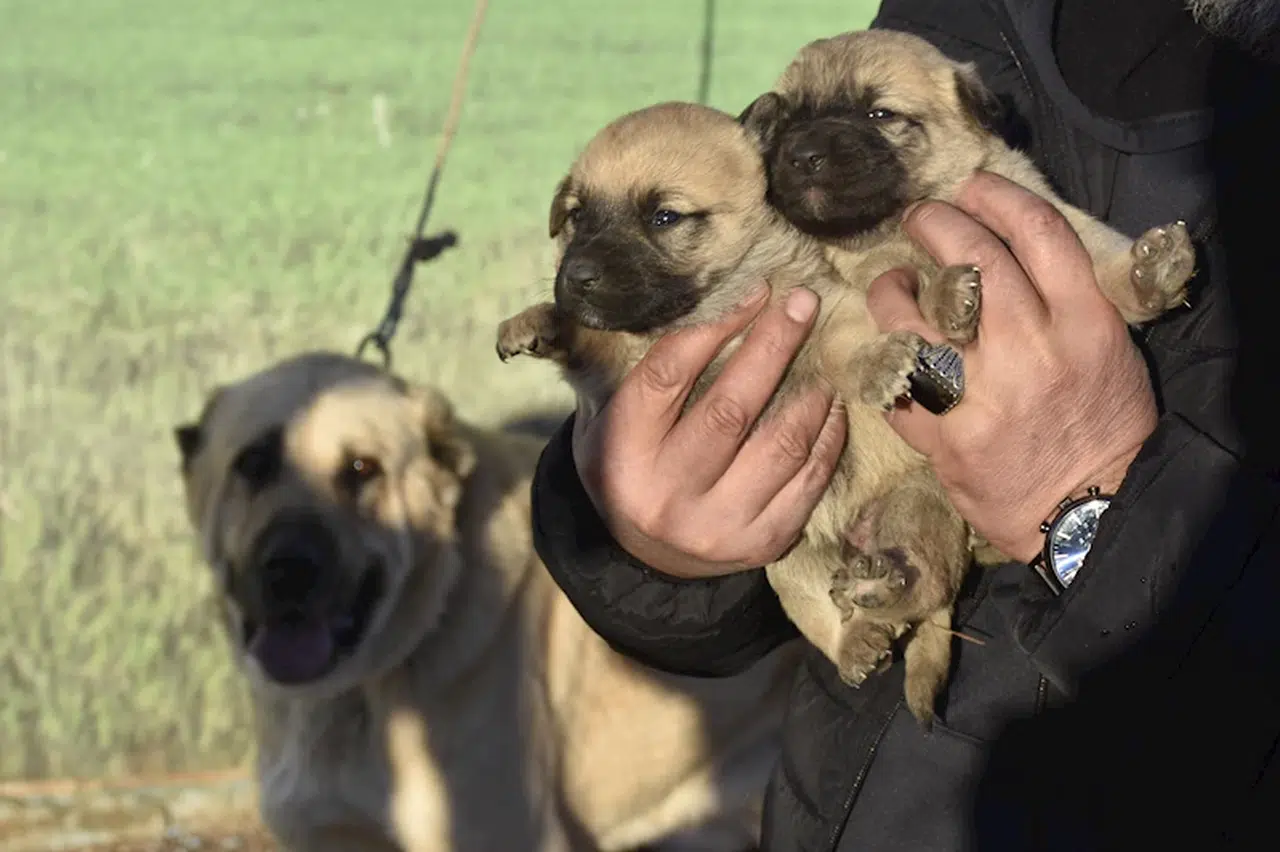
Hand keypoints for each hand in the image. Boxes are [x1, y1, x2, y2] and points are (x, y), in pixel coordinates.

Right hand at [571, 285, 846, 578]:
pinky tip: (831, 407)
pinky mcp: (760, 543)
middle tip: (804, 303)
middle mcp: (668, 494)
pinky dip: (827, 438)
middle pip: (731, 408)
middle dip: (774, 346)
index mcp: (623, 453)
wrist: (645, 556)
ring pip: (780, 446)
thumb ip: (644, 369)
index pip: (669, 374)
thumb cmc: (629, 464)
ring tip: (824, 358)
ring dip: (810, 393)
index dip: (715, 326)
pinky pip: (808, 481)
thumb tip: (711, 300)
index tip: (754, 291)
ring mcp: (718, 525)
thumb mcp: (607, 419)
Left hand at [867, 171, 1157, 562]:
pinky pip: (893, 382)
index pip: (1037, 232)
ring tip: (893, 283)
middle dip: (935, 224)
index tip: (972, 188)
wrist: (1089, 515)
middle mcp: (1030, 347)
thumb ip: (1065, 301)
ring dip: (892, 289)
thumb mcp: (1109, 351)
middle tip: (918, 218)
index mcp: (1083, 322)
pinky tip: (884, 347)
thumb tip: (1013, 253)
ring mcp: (981, 393)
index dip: (997, 197)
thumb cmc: (1104, 427)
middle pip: (970, 260)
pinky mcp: (944, 436)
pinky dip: (882, 359)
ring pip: (914, 318)